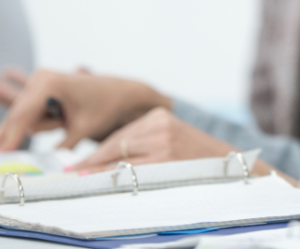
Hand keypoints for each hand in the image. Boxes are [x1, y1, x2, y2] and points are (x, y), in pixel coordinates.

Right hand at [0, 69, 171, 151]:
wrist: (119, 91)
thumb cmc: (105, 106)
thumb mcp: (84, 128)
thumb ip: (65, 146)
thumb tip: (53, 168)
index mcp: (51, 84)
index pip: (23, 116)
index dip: (10, 138)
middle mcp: (42, 78)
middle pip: (15, 115)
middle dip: (1, 137)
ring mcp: (40, 80)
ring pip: (16, 115)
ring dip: (11, 133)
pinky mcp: (40, 87)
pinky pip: (24, 112)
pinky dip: (14, 127)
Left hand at [73, 107, 292, 184]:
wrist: (228, 165)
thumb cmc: (195, 157)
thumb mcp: (170, 139)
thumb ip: (141, 144)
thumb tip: (99, 162)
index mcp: (159, 117)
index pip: (118, 137)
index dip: (94, 154)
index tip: (75, 166)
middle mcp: (160, 125)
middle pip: (115, 146)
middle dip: (92, 164)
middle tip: (71, 175)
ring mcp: (163, 142)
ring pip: (121, 159)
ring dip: (100, 173)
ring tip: (82, 181)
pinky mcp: (167, 159)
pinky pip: (134, 172)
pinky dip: (116, 179)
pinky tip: (104, 184)